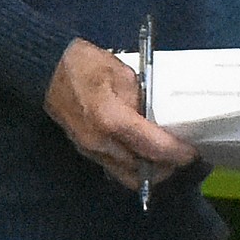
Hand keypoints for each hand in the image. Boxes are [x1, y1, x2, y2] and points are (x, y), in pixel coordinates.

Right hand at [44, 37, 197, 192]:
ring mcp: (91, 151)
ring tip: (167, 159)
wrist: (46, 69)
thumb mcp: (120, 71)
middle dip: (166, 167)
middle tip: (183, 157)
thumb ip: (141, 97)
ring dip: (149, 172)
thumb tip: (155, 116)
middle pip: (142, 169)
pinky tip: (144, 155)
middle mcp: (101, 143)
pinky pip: (115, 169)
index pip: (152, 146)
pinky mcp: (85, 151)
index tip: (193, 152)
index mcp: (111, 120)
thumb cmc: (84, 64)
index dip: (176, 153)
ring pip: (127, 175)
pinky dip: (133, 167)